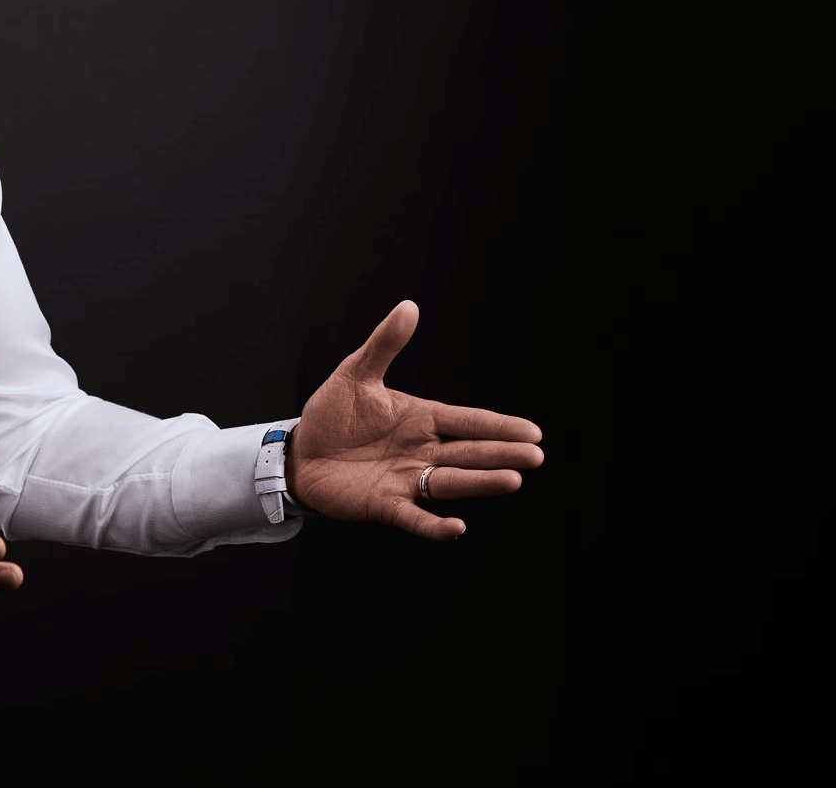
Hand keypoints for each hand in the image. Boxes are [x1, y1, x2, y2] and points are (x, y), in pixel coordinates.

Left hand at [290, 301, 542, 539]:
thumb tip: (409, 306)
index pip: (467, 422)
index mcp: (421, 419)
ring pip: (451, 482)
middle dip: (501, 454)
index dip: (499, 426)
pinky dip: (434, 526)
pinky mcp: (384, 505)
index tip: (533, 431)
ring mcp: (406, 480)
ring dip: (481, 483)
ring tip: (512, 481)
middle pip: (469, 453)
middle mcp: (422, 451)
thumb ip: (384, 345)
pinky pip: (414, 517)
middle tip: (535, 457)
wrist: (300, 453)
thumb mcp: (356, 373)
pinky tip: (456, 528)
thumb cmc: (332, 414)